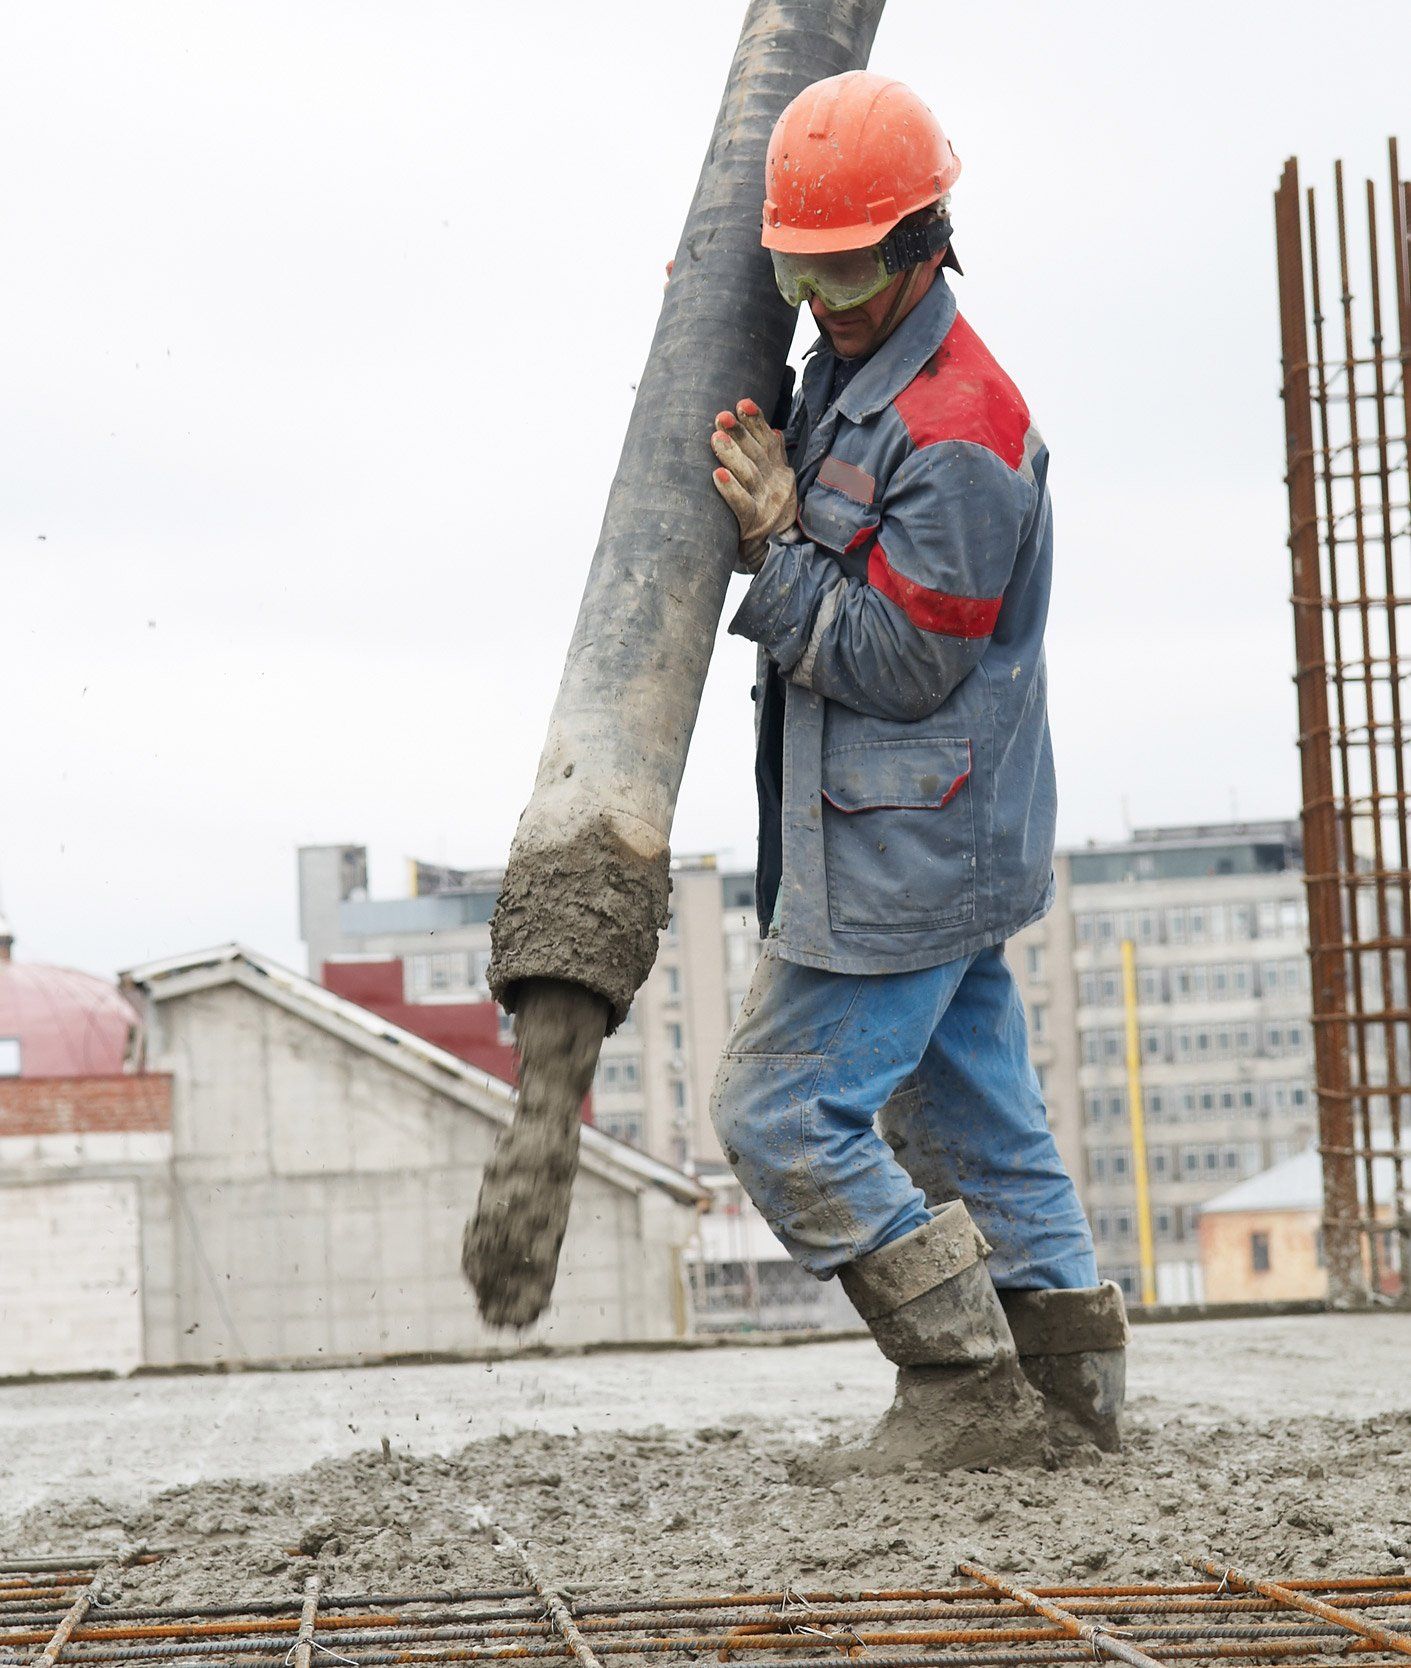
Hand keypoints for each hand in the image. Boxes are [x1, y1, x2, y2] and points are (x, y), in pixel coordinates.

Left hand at [710, 398, 797, 570]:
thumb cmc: (769, 515)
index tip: (742, 403)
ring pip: (749, 476)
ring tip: (715, 438)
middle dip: (739, 433)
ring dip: (732, 455)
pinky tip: (717, 476)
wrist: (777, 556)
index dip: (755, 421)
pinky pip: (740, 505)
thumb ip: (775, 459)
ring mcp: (765, 505)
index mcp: (779, 472)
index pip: (768, 440)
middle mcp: (775, 485)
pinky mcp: (753, 525)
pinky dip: (729, 490)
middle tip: (720, 416)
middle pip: (756, 454)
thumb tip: (773, 430)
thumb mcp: (779, 485)